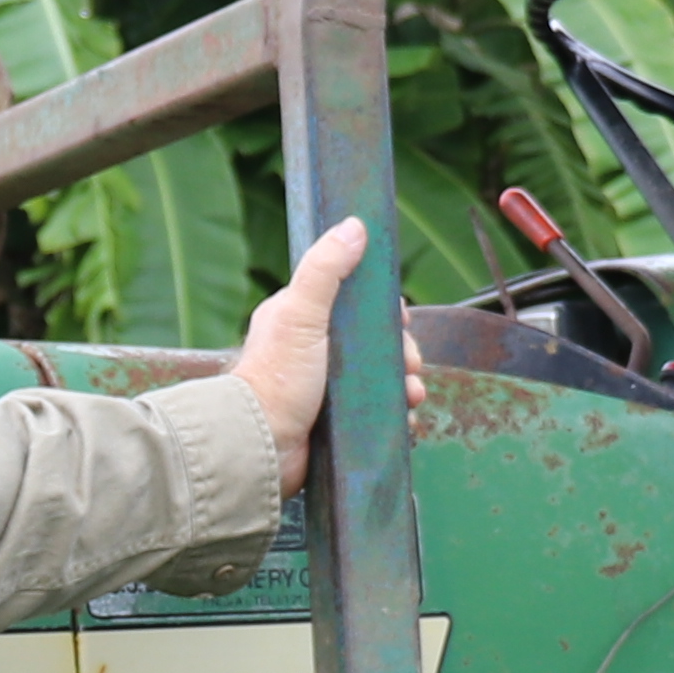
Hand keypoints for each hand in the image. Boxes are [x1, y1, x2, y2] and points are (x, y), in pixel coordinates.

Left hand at [226, 220, 417, 492]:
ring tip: (411, 396)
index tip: (400, 324)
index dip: (385, 313)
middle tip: (412, 367)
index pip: (356, 304)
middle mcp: (314, 352)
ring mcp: (326, 389)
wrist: (262, 446)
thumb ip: (326, 270)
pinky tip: (405, 419)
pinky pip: (377, 413)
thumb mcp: (301, 314)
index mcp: (303, 320)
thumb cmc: (276, 378)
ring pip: (381, 380)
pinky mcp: (335, 422)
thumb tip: (355, 226)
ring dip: (405, 386)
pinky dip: (395, 415)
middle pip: (376, 344)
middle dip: (403, 354)